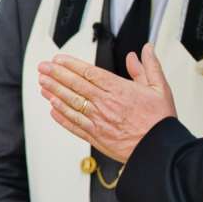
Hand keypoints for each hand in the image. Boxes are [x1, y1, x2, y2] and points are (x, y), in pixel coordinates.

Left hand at [37, 47, 176, 164]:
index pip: (88, 72)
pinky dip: (62, 116)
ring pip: (71, 104)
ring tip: (42, 84)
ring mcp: (98, 121)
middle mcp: (105, 104)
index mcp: (119, 90)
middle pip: (75, 85)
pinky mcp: (96, 137)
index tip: (58, 59)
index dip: (70, 65)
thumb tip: (143, 51)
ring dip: (54, 93)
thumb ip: (149, 67)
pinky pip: (74, 125)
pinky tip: (53, 109)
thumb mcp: (160, 88)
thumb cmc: (159, 121)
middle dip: (56, 75)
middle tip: (43, 67)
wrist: (158, 150)